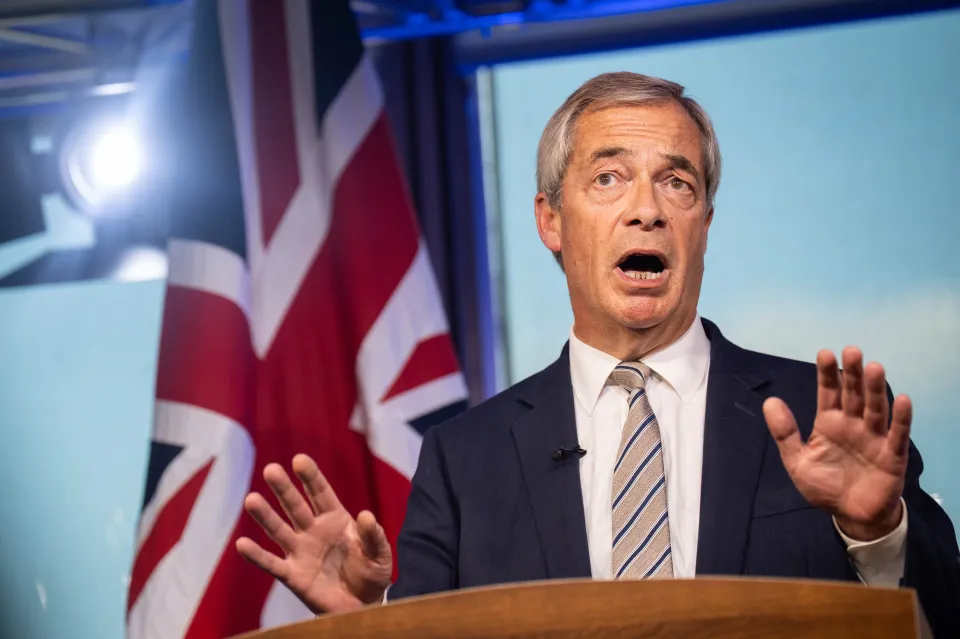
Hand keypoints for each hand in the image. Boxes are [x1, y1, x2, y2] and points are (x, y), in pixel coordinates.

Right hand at [235, 454, 392, 613]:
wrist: (362, 604)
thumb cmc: (371, 573)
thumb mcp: (379, 554)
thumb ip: (374, 535)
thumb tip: (366, 515)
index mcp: (336, 518)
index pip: (321, 493)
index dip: (310, 477)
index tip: (299, 459)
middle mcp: (314, 530)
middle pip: (296, 506)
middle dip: (284, 489)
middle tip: (271, 469)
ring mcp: (301, 552)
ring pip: (279, 530)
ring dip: (266, 516)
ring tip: (251, 500)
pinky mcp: (293, 575)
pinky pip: (272, 564)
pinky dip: (257, 556)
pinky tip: (242, 544)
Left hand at [762, 347, 910, 541]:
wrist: (850, 515)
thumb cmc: (825, 486)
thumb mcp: (797, 461)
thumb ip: (785, 432)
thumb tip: (770, 401)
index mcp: (829, 423)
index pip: (828, 393)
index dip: (827, 374)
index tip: (824, 353)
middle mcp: (853, 425)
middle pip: (853, 395)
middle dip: (852, 374)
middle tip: (852, 350)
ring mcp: (874, 438)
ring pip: (876, 409)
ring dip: (875, 389)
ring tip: (873, 367)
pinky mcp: (892, 455)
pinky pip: (897, 434)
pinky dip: (901, 418)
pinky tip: (902, 398)